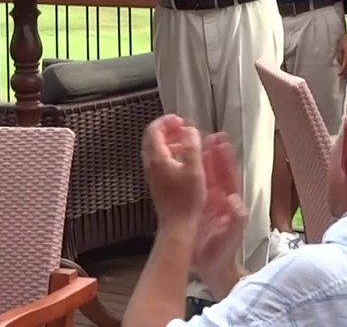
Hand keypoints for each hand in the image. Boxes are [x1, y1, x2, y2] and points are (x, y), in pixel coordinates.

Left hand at [142, 114, 204, 228]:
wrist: (177, 225)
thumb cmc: (187, 199)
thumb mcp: (194, 169)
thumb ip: (192, 146)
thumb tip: (189, 129)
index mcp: (157, 158)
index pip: (154, 130)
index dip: (166, 121)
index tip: (180, 120)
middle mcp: (151, 164)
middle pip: (152, 138)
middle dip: (167, 129)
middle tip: (182, 127)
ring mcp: (153, 174)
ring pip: (155, 149)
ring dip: (169, 140)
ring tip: (186, 141)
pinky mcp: (157, 182)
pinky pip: (159, 160)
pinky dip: (169, 152)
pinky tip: (184, 159)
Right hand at [192, 133, 246, 286]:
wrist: (212, 268)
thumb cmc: (223, 253)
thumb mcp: (231, 237)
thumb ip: (235, 220)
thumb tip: (236, 202)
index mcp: (228, 202)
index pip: (228, 176)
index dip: (225, 159)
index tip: (221, 142)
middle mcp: (219, 198)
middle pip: (217, 171)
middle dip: (214, 153)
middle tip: (209, 135)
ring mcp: (208, 202)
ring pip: (206, 176)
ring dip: (203, 159)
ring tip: (197, 142)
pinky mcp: (197, 207)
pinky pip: (194, 187)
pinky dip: (191, 173)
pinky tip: (185, 163)